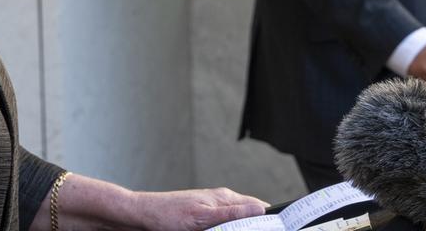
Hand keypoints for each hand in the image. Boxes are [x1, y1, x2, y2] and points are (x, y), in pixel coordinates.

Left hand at [132, 187, 267, 229]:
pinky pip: (224, 227)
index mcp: (224, 198)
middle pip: (250, 217)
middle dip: (257, 227)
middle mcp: (221, 203)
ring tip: (252, 230)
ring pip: (237, 224)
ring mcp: (213, 213)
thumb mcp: (202, 217)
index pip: (258, 206)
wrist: (143, 216)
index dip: (271, 218)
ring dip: (242, 229)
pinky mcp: (204, 222)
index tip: (282, 228)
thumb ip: (231, 213)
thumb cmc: (168, 213)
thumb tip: (259, 210)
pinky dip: (229, 230)